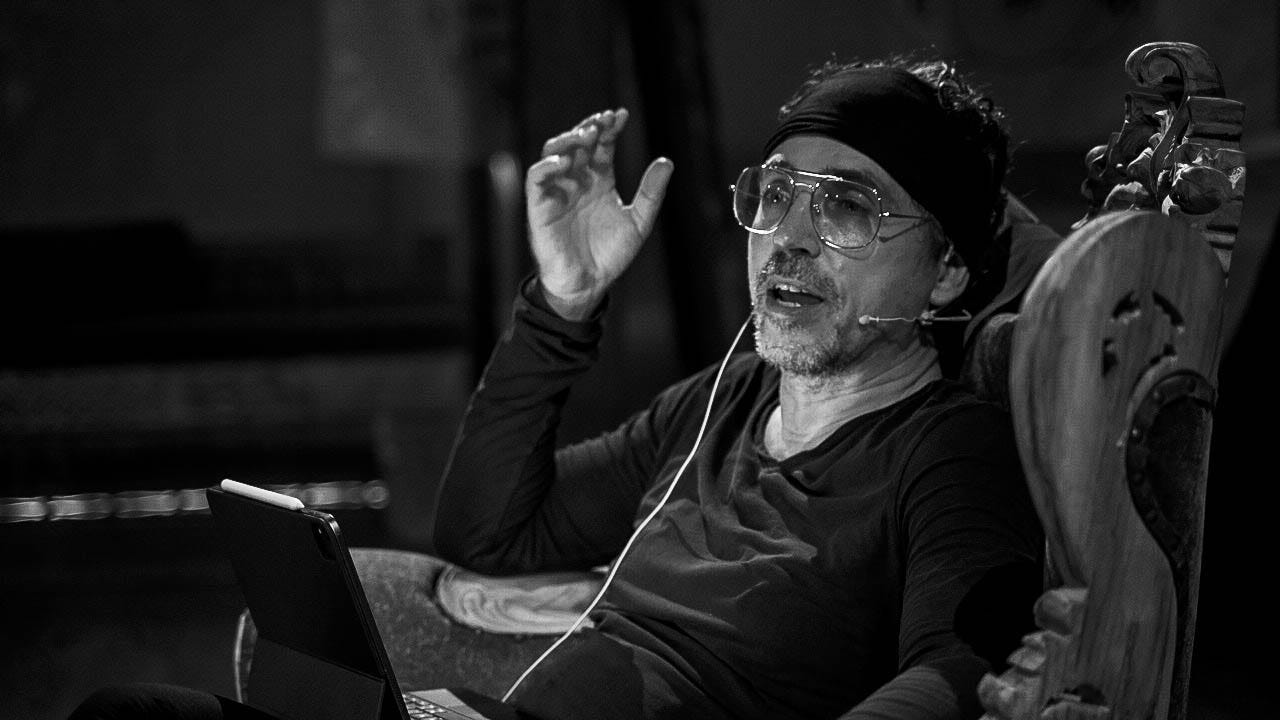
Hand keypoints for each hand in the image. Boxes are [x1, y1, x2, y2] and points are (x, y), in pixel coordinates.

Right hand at [525, 108, 673, 319]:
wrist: (589, 283)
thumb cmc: (610, 255)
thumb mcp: (639, 222)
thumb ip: (651, 193)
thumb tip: (667, 162)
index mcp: (599, 180)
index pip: (602, 145)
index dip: (610, 128)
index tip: (621, 115)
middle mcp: (577, 180)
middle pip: (578, 142)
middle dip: (589, 127)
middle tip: (603, 121)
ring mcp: (558, 191)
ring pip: (554, 153)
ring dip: (568, 139)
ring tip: (586, 135)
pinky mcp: (540, 206)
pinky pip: (536, 178)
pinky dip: (546, 165)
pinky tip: (564, 161)